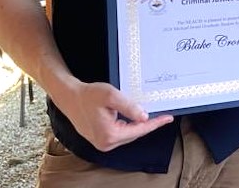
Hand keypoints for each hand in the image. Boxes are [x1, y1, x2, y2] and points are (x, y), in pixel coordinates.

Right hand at [56, 81, 173, 151]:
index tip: (168, 118)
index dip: (155, 123)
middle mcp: (106, 143)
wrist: (70, 98)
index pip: (139, 130)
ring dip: (138, 126)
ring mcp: (102, 143)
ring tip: (151, 116)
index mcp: (110, 135)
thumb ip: (129, 107)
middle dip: (148, 125)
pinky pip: (120, 134)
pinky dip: (129, 127)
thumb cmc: (89, 95)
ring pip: (128, 135)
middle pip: (135, 134)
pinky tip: (135, 119)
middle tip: (163, 116)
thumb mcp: (111, 96)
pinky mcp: (100, 140)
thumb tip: (144, 117)